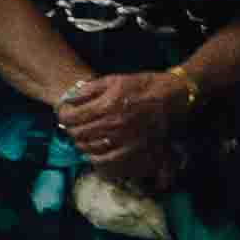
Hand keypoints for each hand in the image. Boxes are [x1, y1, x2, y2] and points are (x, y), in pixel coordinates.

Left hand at [61, 73, 185, 186]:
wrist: (176, 97)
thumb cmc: (144, 86)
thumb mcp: (115, 80)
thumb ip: (89, 89)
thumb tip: (69, 99)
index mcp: (107, 105)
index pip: (72, 117)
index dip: (63, 117)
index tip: (64, 116)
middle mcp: (114, 124)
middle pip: (78, 133)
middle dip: (71, 130)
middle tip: (71, 127)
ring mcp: (124, 139)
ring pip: (90, 147)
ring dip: (81, 143)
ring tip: (81, 138)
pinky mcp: (135, 149)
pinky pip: (107, 160)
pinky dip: (95, 158)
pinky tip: (90, 154)